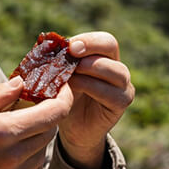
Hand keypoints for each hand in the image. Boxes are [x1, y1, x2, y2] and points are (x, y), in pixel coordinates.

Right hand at [0, 76, 72, 168]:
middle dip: (45, 114)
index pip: (53, 112)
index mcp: (5, 132)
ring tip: (12, 132)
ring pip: (44, 148)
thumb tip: (22, 82)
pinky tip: (9, 152)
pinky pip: (36, 166)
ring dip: (36, 136)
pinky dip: (30, 155)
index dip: (63, 97)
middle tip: (29, 107)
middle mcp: (16, 157)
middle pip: (50, 128)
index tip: (61, 88)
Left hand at [58, 32, 133, 168]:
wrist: (72, 129)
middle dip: (89, 46)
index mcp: (103, 56)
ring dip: (90, 68)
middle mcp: (116, 67)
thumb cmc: (65, 97)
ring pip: (116, 69)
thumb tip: (45, 44)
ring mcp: (123, 85)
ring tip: (69, 74)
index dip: (86, 39)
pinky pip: (111, 92)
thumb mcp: (60, 77)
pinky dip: (91, 87)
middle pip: (110, 45)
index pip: (102, 39)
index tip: (68, 45)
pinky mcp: (122, 103)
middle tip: (70, 53)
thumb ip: (58, 61)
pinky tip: (73, 88)